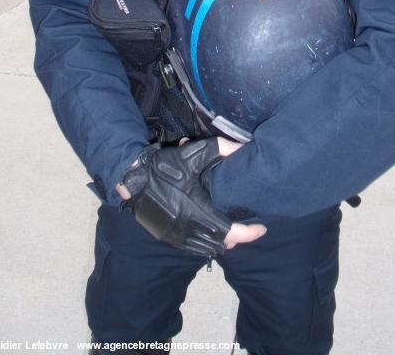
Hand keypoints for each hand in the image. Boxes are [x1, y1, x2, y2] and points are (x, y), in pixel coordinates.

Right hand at [117, 137, 265, 252]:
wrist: (132, 181)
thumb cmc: (162, 168)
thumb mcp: (190, 155)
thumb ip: (217, 149)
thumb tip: (240, 146)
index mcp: (197, 212)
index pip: (230, 232)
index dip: (248, 233)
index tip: (261, 228)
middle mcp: (189, 229)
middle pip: (222, 244)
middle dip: (237, 237)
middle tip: (246, 225)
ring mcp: (178, 237)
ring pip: (208, 248)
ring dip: (221, 240)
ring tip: (231, 228)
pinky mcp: (169, 238)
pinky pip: (194, 247)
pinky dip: (206, 242)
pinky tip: (209, 228)